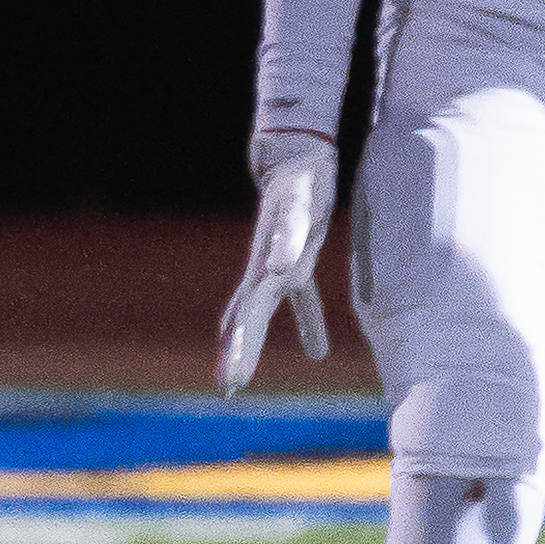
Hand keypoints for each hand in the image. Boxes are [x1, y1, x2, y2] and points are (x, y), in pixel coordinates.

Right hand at [218, 134, 338, 397]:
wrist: (297, 155)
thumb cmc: (300, 180)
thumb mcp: (297, 206)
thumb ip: (287, 238)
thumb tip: (276, 270)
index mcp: (265, 266)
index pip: (247, 316)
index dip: (240, 348)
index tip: (232, 380)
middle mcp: (265, 270)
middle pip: (247, 319)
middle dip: (238, 353)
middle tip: (228, 388)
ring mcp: (278, 265)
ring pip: (262, 313)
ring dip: (253, 343)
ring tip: (239, 376)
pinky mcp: (297, 257)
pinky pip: (303, 300)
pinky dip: (309, 324)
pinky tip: (317, 352)